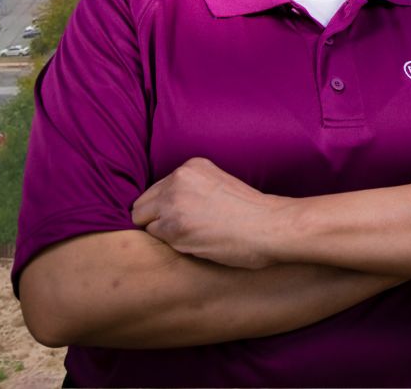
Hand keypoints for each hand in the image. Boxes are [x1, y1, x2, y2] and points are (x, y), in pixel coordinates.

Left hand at [131, 156, 285, 269]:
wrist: (268, 226)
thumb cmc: (250, 212)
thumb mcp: (218, 183)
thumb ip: (192, 188)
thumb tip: (166, 206)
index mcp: (192, 165)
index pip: (157, 188)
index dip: (165, 207)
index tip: (183, 217)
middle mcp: (178, 178)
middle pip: (142, 204)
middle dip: (155, 218)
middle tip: (180, 231)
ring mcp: (174, 202)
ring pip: (144, 221)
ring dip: (162, 232)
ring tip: (191, 236)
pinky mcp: (173, 228)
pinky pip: (155, 238)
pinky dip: (170, 244)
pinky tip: (194, 242)